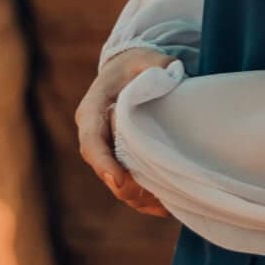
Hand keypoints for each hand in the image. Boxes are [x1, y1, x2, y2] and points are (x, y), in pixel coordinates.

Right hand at [75, 48, 173, 217]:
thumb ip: (159, 67)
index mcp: (92, 110)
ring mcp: (105, 150)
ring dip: (139, 197)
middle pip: (104, 169)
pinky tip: (169, 205)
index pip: (91, 141)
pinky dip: (145, 198)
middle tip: (158, 197)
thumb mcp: (148, 60)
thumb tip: (173, 77)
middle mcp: (94, 134)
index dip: (103, 163)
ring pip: (116, 183)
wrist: (130, 68)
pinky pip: (127, 185)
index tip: (120, 179)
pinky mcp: (118, 159)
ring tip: (168, 204)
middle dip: (128, 187)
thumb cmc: (139, 64)